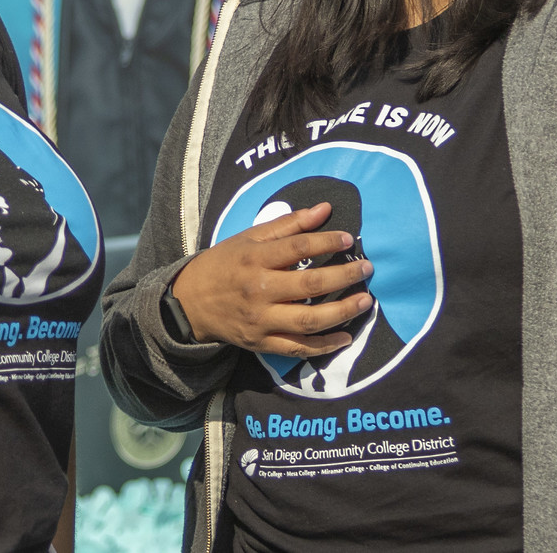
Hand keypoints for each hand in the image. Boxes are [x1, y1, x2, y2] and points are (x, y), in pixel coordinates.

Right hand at [170, 203, 375, 356]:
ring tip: (365, 301)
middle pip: (309, 286)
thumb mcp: (248, 238)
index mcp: (254, 259)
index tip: (349, 239)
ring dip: (342, 312)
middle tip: (366, 269)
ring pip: (309, 321)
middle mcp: (258, 290)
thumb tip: (325, 209)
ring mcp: (261, 320)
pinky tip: (347, 335)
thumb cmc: (224, 264)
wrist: (190, 303)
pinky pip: (298, 348)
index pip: (297, 247)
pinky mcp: (262, 343)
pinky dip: (325, 345)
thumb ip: (288, 224)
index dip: (326, 241)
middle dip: (344, 276)